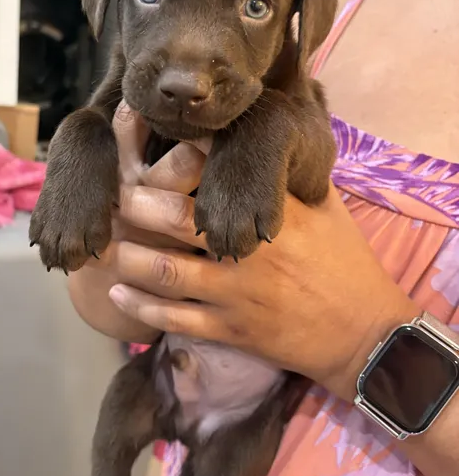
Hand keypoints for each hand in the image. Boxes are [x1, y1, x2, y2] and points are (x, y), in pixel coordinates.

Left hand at [82, 111, 414, 400]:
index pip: (218, 174)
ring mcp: (238, 294)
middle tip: (115, 194)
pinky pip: (175, 319)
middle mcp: (249, 251)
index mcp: (274, 214)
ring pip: (166, 272)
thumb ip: (292, 177)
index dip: (179, 156)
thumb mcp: (328, 209)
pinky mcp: (232, 330)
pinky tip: (117, 293)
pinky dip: (141, 307)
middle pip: (176, 220)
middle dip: (138, 204)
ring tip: (111, 243)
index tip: (152, 140)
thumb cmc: (346, 264)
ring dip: (131, 257)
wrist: (365, 336)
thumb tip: (268, 139)